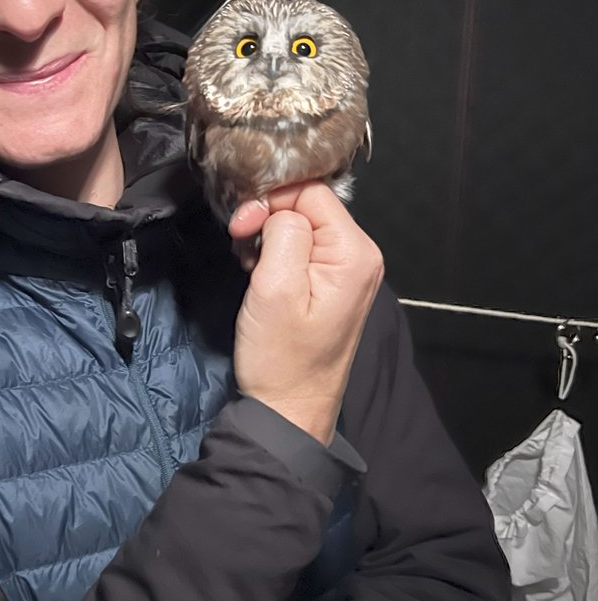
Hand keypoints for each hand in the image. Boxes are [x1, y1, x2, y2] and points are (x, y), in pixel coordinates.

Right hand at [229, 182, 383, 444]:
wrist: (288, 409)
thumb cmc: (280, 356)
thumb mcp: (275, 287)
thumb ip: (283, 232)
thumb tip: (279, 208)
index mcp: (354, 253)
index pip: (312, 192)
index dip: (272, 201)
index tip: (241, 229)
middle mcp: (361, 256)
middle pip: (308, 206)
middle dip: (268, 218)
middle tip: (240, 246)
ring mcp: (349, 272)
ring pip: (302, 226)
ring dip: (269, 237)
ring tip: (250, 265)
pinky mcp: (332, 285)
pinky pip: (303, 249)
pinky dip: (276, 253)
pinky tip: (261, 274)